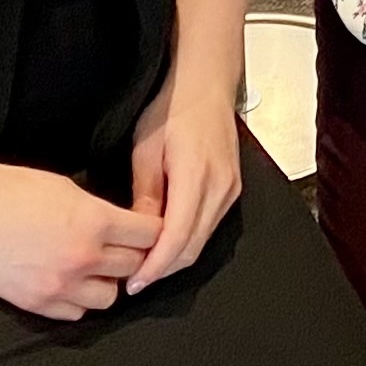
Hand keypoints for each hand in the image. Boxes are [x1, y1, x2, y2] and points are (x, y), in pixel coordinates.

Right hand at [0, 121, 156, 321]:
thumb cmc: (12, 190)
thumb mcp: (66, 188)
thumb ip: (97, 212)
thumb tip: (122, 226)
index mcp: (94, 221)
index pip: (149, 235)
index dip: (151, 230)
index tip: (147, 229)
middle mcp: (84, 257)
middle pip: (134, 267)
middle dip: (133, 256)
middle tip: (122, 247)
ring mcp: (61, 285)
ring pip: (110, 297)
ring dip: (107, 282)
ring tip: (94, 268)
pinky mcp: (38, 304)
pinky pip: (77, 313)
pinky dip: (79, 301)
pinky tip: (69, 283)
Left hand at [126, 0, 248, 289]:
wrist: (205, 82)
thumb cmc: (173, 107)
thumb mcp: (145, 150)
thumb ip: (145, 195)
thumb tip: (138, 234)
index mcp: (196, 177)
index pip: (176, 240)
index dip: (154, 267)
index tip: (134, 283)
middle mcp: (220, 188)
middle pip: (191, 248)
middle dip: (163, 270)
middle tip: (134, 281)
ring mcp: (230, 190)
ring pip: (202, 241)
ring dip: (175, 258)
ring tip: (145, 266)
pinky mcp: (231, 189)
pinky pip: (209, 226)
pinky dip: (187, 241)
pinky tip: (166, 242)